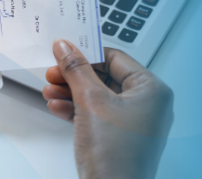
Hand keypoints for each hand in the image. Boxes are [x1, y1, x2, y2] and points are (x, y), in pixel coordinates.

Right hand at [43, 40, 173, 178]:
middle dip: (74, 75)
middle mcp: (147, 105)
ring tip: (50, 91)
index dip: (87, 53)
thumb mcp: (91, 101)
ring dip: (71, 91)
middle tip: (53, 72)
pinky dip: (77, 109)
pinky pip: (97, 114)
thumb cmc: (115, 154)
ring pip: (98, 96)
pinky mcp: (120, 138)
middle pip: (105, 77)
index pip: (115, 58)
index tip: (64, 50)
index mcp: (152, 90)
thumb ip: (76, 69)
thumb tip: (66, 47)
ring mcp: (134, 123)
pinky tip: (58, 108)